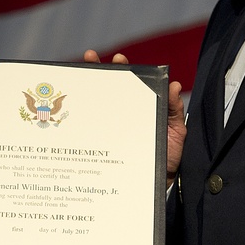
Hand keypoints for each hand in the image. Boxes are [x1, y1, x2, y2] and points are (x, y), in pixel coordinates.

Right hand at [83, 50, 185, 187]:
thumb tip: (174, 85)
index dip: (122, 69)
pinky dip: (78, 123)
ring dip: (85, 92)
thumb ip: (174, 110)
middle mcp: (124, 115)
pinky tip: (68, 112)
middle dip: (98, 72)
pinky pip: (89, 133)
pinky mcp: (102, 146)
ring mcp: (112, 130)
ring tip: (78, 75)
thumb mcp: (176, 132)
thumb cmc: (170, 157)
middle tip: (90, 58)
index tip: (117, 58)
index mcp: (141, 108)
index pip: (130, 84)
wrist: (161, 186)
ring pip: (95, 107)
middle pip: (109, 89)